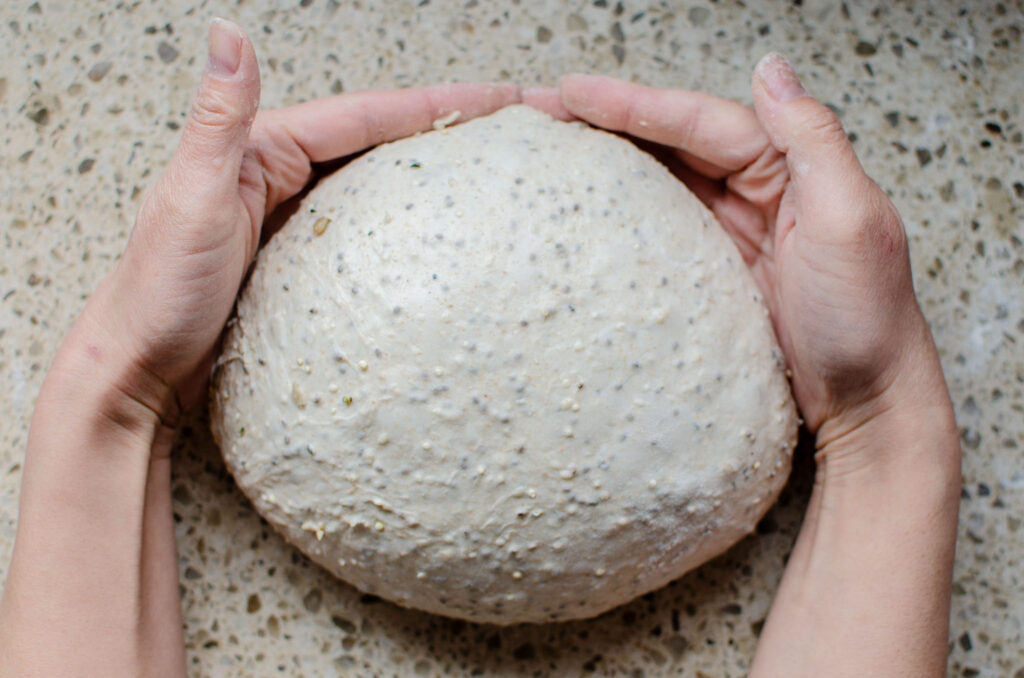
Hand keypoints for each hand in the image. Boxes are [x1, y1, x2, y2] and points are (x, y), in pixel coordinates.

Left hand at [94, 18, 520, 419]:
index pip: (367, 114)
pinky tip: (433, 233)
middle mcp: (279, 174)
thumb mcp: (190, 198)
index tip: (500, 97)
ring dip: (431, 170)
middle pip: (380, 139)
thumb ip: (217, 118)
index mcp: (262, 150)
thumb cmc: (157, 293)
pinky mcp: (299, 261)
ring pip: (376, 182)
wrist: (136, 368)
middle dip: (448, 126)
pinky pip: (364, 229)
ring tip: (489, 169)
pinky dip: (404, 220)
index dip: (437, 102)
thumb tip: (229, 32)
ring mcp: (292, 219)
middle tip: (514, 125)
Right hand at [551, 59, 958, 677]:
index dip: (635, 103)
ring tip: (546, 145)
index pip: (699, 122)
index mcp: (789, 168)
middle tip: (539, 110)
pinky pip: (656, 229)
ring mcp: (729, 234)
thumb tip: (770, 67)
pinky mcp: (709, 276)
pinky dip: (618, 212)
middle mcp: (757, 191)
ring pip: (658, 180)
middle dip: (605, 120)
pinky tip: (582, 208)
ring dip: (604, 159)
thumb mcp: (851, 220)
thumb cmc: (866, 322)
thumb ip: (813, 138)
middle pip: (669, 142)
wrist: (865, 407)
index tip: (574, 91)